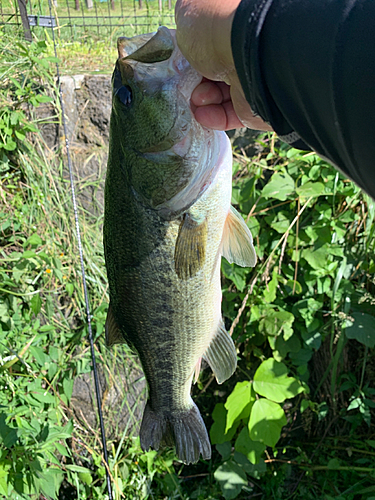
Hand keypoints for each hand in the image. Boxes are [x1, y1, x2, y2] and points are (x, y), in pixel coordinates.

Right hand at [175, 0, 271, 130]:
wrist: (248, 57)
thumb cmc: (216, 28)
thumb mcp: (188, 12)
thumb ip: (186, 24)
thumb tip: (187, 34)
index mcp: (233, 25)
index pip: (208, 43)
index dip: (192, 54)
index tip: (181, 63)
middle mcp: (243, 51)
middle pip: (212, 72)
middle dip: (194, 82)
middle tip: (188, 85)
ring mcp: (250, 78)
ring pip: (219, 96)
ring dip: (201, 100)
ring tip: (197, 98)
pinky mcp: (252, 105)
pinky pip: (229, 115)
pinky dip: (212, 117)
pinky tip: (202, 114)